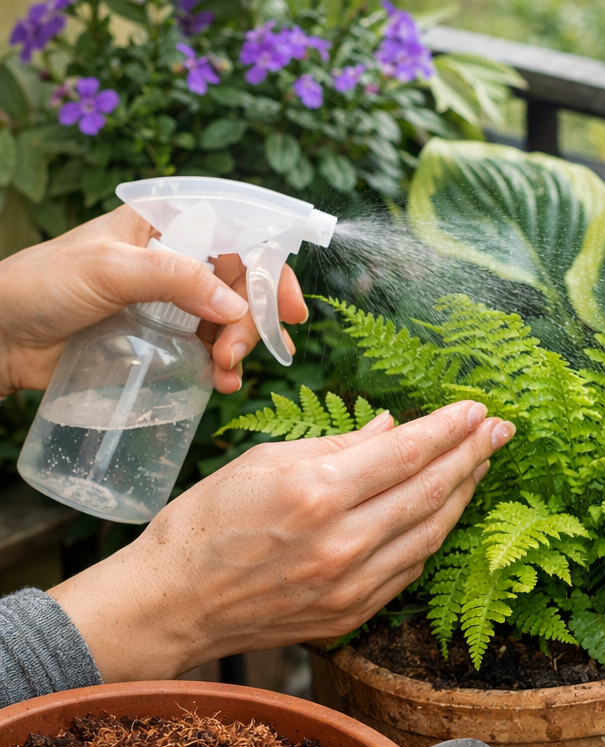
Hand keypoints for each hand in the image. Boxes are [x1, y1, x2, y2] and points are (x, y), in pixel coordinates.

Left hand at [0, 204, 306, 397]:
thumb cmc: (38, 286)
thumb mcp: (107, 271)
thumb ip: (174, 279)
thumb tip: (233, 304)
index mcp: (165, 226)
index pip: (238, 235)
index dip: (271, 266)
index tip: (288, 308)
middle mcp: (175, 260)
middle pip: (243, 283)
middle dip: (253, 319)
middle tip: (238, 352)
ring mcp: (171, 303)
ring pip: (233, 320)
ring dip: (242, 347)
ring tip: (226, 372)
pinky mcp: (163, 341)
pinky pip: (210, 351)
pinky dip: (224, 369)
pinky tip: (221, 383)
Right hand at [49, 400, 514, 681]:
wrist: (173, 604)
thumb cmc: (205, 524)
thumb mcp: (262, 463)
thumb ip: (338, 446)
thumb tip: (393, 427)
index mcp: (316, 493)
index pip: (407, 453)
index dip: (450, 429)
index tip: (478, 409)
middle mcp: (342, 542)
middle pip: (430, 491)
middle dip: (472, 456)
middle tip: (501, 430)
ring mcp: (351, 584)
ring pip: (430, 533)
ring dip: (462, 496)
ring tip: (480, 465)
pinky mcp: (352, 613)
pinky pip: (409, 568)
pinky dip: (431, 535)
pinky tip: (443, 511)